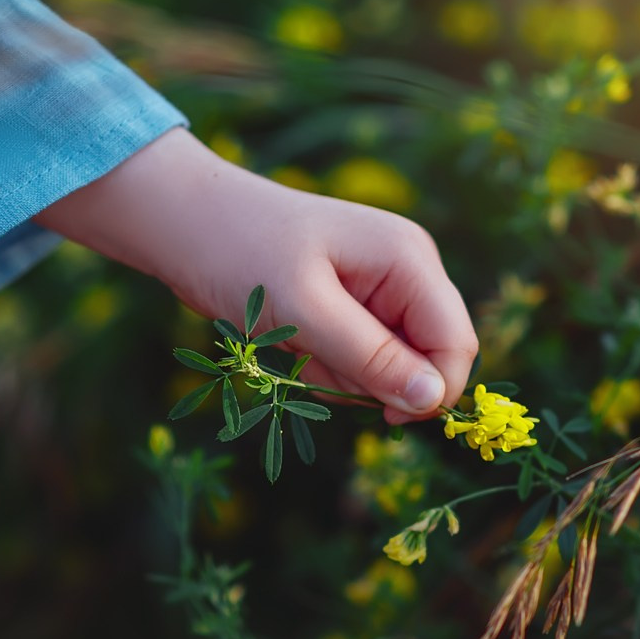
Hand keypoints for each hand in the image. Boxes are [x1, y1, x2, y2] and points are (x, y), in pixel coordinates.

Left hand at [36, 129, 478, 422]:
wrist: (183, 222)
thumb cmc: (240, 254)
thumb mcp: (303, 312)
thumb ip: (372, 358)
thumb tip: (433, 401)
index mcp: (409, 260)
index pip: (456, 344)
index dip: (431, 391)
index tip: (380, 417)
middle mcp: (408, 271)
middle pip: (427, 359)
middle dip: (374, 379)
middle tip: (314, 361)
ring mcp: (383, 287)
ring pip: (391, 368)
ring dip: (343, 375)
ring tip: (292, 345)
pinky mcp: (356, 303)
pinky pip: (361, 359)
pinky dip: (327, 366)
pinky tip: (291, 342)